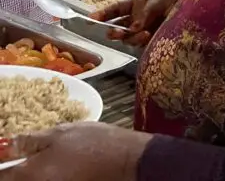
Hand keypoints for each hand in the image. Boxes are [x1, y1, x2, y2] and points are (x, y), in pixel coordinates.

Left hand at [3, 123, 152, 180]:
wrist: (127, 161)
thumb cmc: (95, 144)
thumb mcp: (61, 133)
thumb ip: (28, 141)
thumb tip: (4, 144)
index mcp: (28, 175)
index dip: (1, 161)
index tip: (4, 154)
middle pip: (14, 180)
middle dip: (12, 170)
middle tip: (18, 155)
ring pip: (29, 180)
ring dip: (27, 173)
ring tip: (44, 158)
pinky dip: (42, 175)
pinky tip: (56, 164)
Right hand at [91, 0, 178, 46]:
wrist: (193, 9)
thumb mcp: (158, 0)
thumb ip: (145, 13)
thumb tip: (133, 28)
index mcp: (134, 5)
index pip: (114, 10)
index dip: (102, 14)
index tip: (90, 19)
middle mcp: (135, 19)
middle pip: (117, 28)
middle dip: (113, 31)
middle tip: (115, 33)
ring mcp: (142, 31)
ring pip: (127, 39)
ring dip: (131, 37)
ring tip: (144, 33)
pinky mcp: (150, 41)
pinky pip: (139, 45)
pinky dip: (141, 42)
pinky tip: (148, 36)